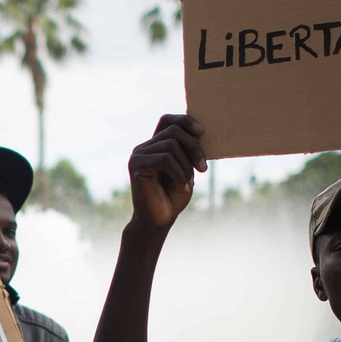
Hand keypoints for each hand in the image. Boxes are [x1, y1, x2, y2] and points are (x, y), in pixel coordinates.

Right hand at [127, 114, 205, 228]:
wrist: (159, 220)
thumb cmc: (173, 196)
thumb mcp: (186, 169)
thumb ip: (187, 150)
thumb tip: (198, 131)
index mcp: (155, 145)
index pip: (167, 120)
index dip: (184, 120)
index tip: (201, 132)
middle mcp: (144, 147)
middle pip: (173, 131)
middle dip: (194, 147)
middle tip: (203, 168)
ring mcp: (138, 155)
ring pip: (170, 144)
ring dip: (186, 164)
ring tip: (188, 181)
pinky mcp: (137, 165)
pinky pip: (164, 158)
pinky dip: (178, 172)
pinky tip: (182, 185)